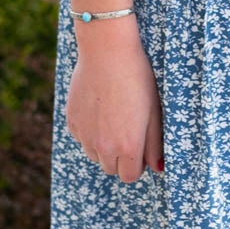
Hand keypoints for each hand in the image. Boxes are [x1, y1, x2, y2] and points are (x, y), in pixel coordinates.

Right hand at [66, 17, 164, 180]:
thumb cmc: (137, 79)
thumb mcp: (153, 111)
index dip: (137, 164)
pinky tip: (99, 108)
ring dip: (104, 146)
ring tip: (114, 117)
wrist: (107, 52)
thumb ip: (154, 144)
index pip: (130, 176)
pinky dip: (90, 131)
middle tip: (128, 130)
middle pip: (111, 169)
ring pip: (95, 155)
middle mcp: (103, 147)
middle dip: (121, 157)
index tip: (140, 147)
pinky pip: (82, 137)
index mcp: (127, 147)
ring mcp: (85, 135)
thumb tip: (157, 168)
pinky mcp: (72, 121)